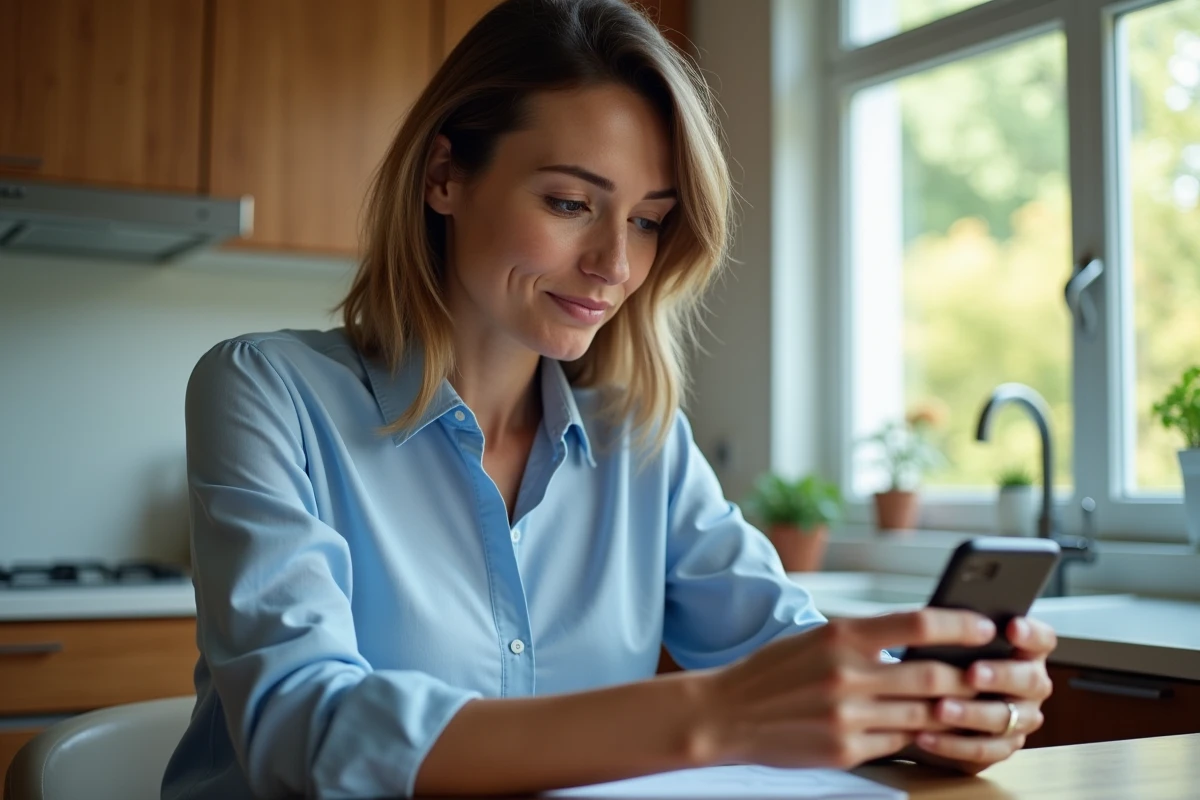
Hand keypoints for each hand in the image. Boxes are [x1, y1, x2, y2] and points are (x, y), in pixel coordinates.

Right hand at [692, 609, 996, 769]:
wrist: (725, 714)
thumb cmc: (772, 672)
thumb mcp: (816, 639)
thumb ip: (864, 639)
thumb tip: (922, 638)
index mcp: (840, 636)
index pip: (917, 623)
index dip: (960, 625)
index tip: (985, 626)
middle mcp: (847, 674)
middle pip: (932, 675)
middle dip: (970, 676)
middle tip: (993, 672)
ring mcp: (847, 716)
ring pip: (924, 713)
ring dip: (954, 710)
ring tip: (974, 704)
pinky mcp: (845, 750)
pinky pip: (900, 743)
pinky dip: (921, 736)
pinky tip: (933, 730)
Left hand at [905, 616, 1056, 774]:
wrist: (932, 699)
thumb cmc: (947, 659)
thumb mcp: (952, 642)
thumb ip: (958, 631)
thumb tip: (944, 618)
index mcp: (1026, 652)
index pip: (1043, 640)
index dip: (1031, 634)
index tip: (1011, 627)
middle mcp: (1031, 686)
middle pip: (1029, 681)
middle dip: (1000, 676)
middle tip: (972, 673)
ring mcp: (1020, 719)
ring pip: (1004, 718)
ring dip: (971, 714)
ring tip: (939, 708)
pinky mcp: (1000, 747)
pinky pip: (982, 750)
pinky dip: (951, 744)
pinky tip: (924, 736)